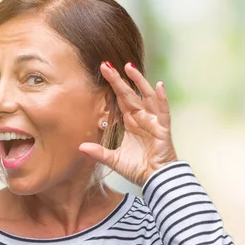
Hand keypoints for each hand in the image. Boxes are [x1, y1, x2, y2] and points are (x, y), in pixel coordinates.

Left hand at [79, 62, 177, 186]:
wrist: (156, 179)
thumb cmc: (138, 169)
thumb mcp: (114, 160)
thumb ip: (99, 153)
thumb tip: (80, 147)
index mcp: (130, 123)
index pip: (120, 99)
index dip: (112, 86)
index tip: (103, 71)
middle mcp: (142, 118)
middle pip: (130, 94)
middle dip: (120, 79)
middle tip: (107, 64)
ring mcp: (153, 121)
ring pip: (147, 96)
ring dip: (139, 82)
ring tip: (129, 67)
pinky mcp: (163, 128)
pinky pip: (163, 111)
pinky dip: (162, 98)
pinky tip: (158, 86)